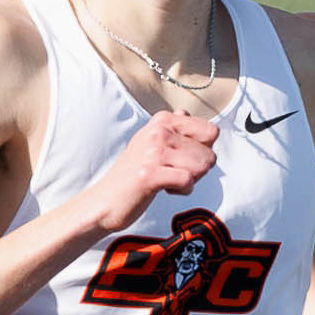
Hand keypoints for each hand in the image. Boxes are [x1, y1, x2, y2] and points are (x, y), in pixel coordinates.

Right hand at [85, 112, 217, 235]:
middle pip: (209, 153)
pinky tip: (165, 189)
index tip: (181, 159)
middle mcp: (158, 131)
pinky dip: (183, 190)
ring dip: (189, 180)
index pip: (211, 132)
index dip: (203, 150)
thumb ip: (172, 128)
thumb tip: (185, 113)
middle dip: (197, 169)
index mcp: (162, 121)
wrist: (104, 202)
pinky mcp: (150, 174)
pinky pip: (188, 181)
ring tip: (166, 180)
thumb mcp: (150, 143)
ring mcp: (153, 152)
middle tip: (172, 173)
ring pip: (201, 166)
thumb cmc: (131, 176)